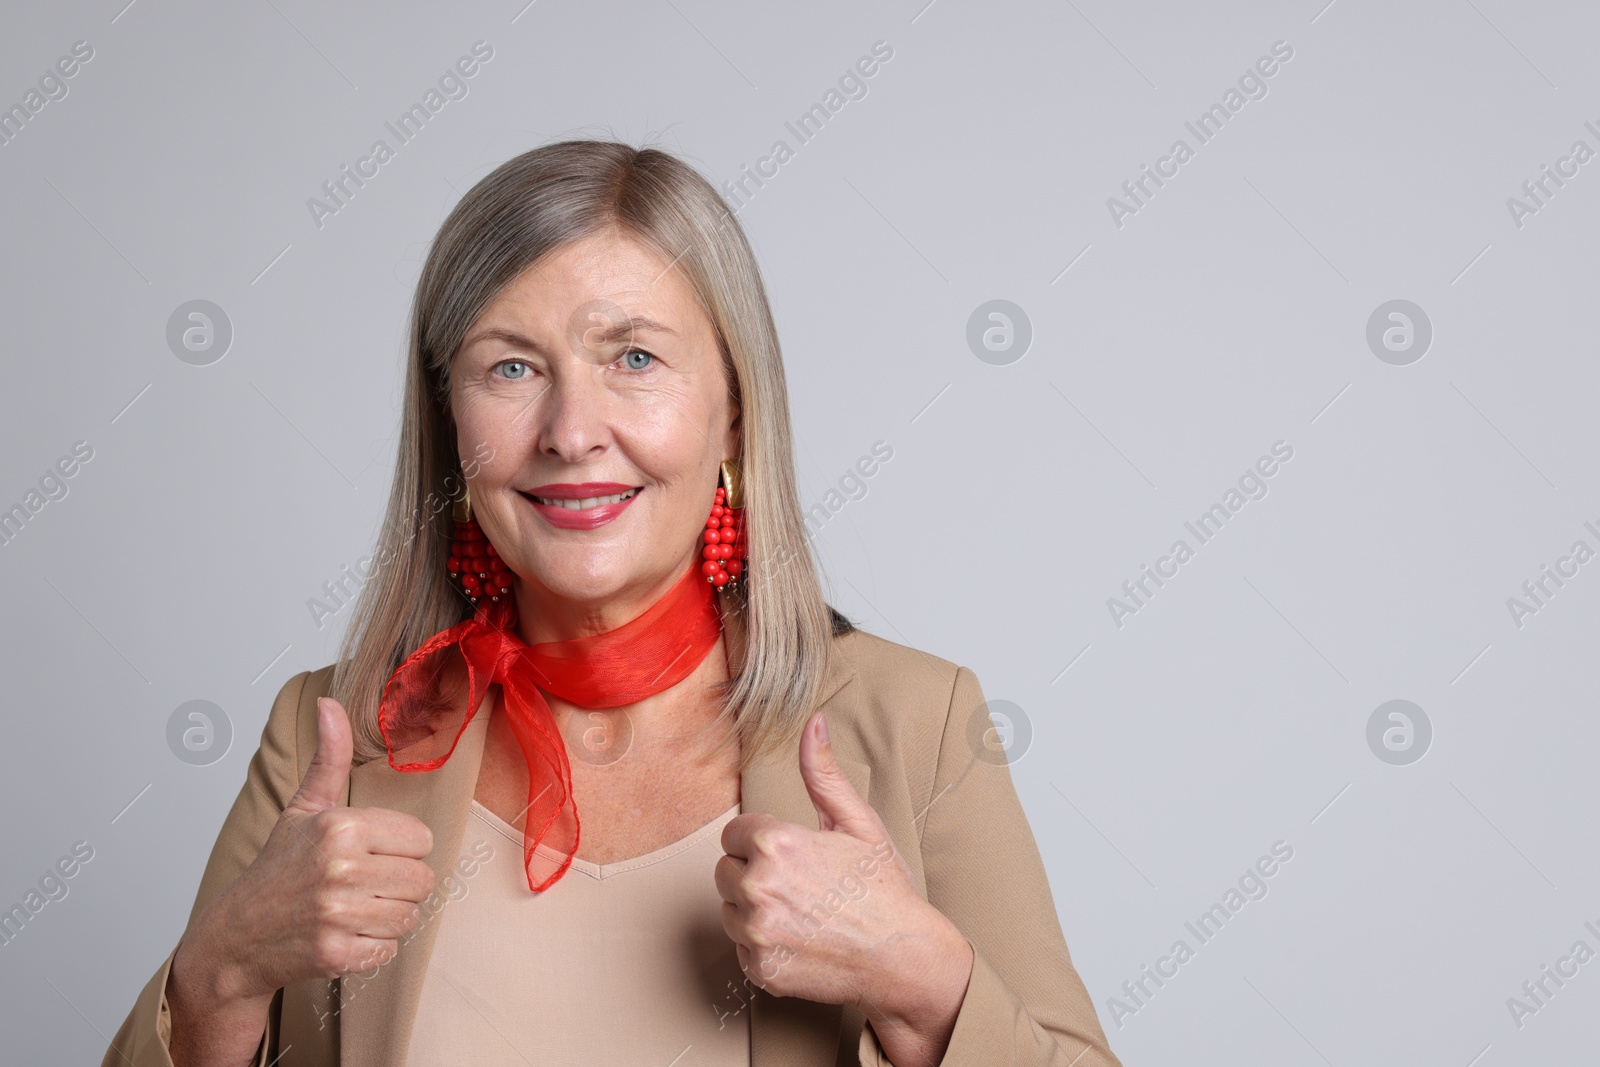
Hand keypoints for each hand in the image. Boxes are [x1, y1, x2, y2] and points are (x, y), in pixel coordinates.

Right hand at [179, 696, 438, 1003]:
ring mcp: (337, 913)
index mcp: (341, 826)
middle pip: (423, 879)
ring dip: (388, 916)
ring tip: (354, 908)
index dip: (401, 849)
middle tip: (363, 885)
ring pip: (410, 915)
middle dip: (399, 885)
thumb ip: (330, 758)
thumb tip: (330, 704)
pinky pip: (390, 948)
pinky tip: (345, 933)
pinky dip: (373, 946)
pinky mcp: (336, 953)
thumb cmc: (278, 869)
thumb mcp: (303, 808)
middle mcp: (340, 868)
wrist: (235, 937)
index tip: (371, 855)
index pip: (422, 839)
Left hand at [715, 712, 972, 1061]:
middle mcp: (758, 886)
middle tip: (800, 885)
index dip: (763, 842)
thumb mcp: (857, 822)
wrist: (903, 958)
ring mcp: (756, 931)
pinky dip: (763, 944)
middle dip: (755, 872)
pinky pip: (740, 946)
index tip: (792, 856)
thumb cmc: (883, 888)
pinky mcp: (758, 968)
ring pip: (729, 908)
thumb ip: (823, 773)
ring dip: (754, 909)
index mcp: (776, 842)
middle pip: (726, 869)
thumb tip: (814, 722)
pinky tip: (799, 938)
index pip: (734, 834)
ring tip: (801, 912)